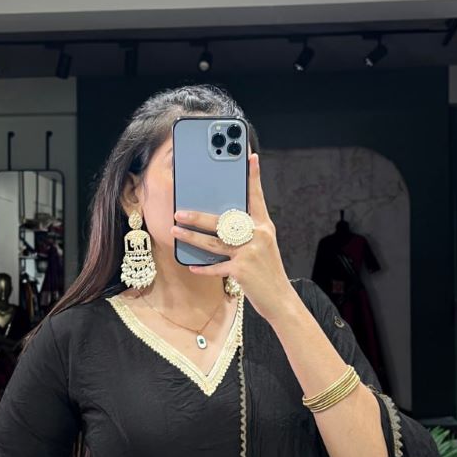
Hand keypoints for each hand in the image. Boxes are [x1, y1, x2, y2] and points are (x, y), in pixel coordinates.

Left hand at [170, 152, 293, 322]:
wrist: (280, 299)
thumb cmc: (268, 272)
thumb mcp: (264, 247)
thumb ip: (248, 233)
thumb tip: (222, 224)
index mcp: (264, 226)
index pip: (257, 198)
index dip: (253, 177)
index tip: (250, 157)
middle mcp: (258, 235)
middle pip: (223, 221)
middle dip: (198, 217)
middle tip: (179, 212)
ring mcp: (250, 252)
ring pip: (214, 242)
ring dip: (192, 237)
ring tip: (175, 231)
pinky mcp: (242, 270)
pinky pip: (217, 267)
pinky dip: (203, 267)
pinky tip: (191, 265)